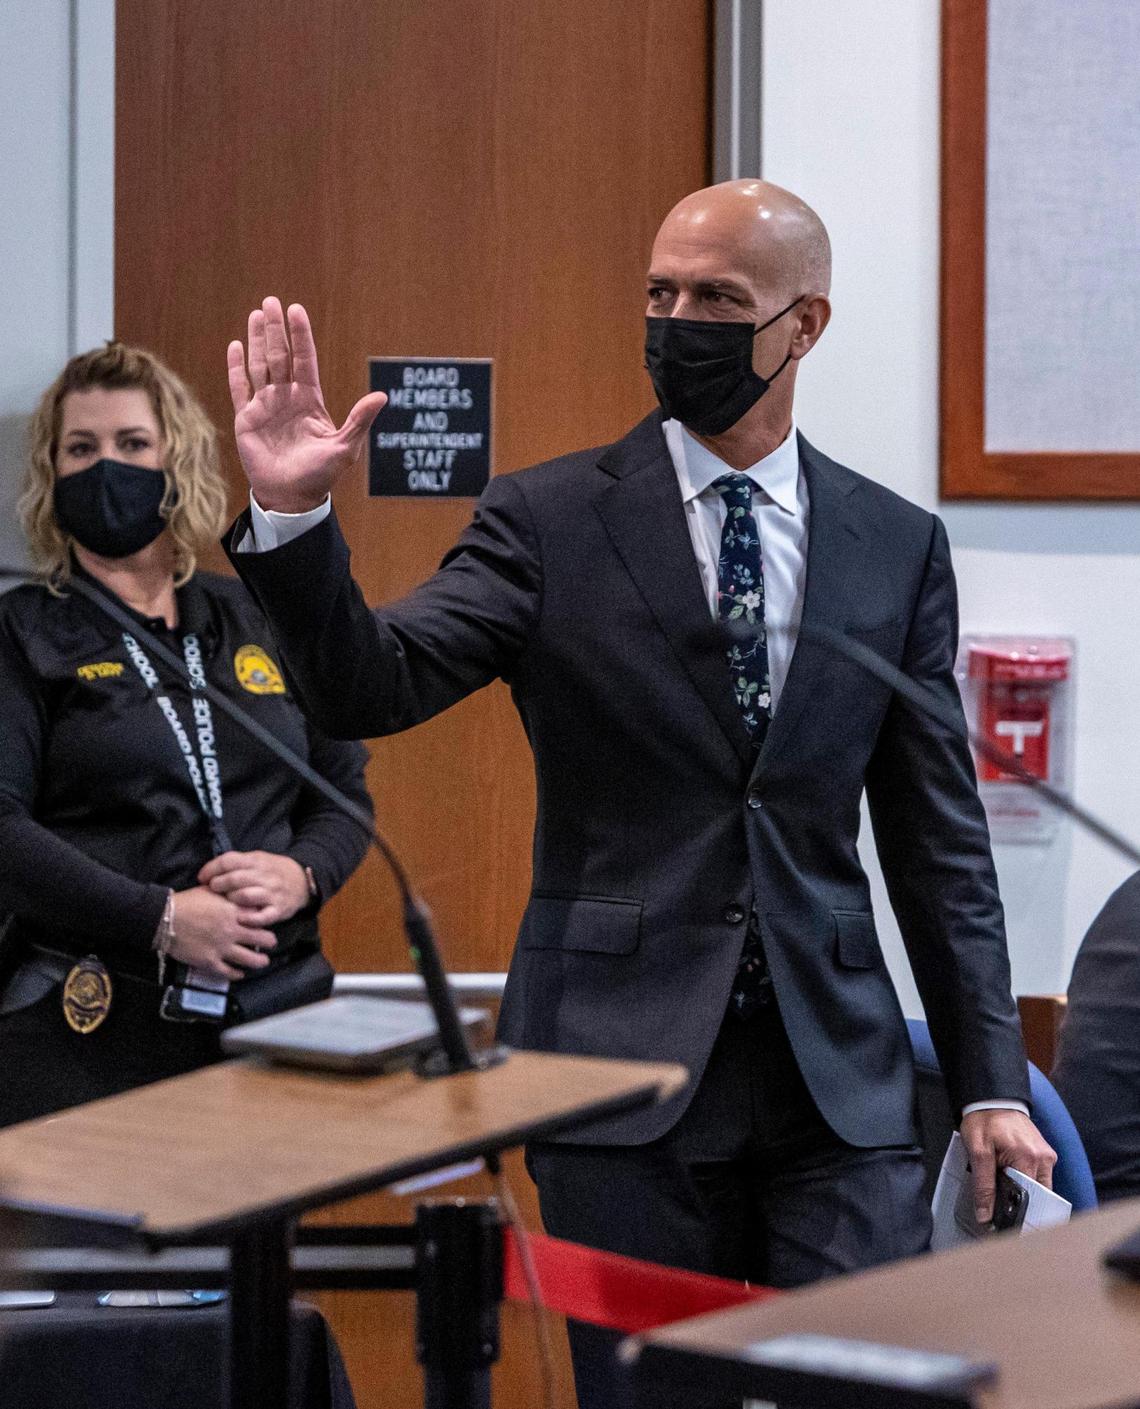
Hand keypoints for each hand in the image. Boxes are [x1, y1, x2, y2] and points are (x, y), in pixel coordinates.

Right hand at [169, 887, 276, 980]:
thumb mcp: (212, 891)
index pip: (261, 917)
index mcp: (234, 911)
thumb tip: (240, 892)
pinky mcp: (210, 961)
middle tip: (271, 942)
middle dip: (269, 941)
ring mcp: (222, 947)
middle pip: (261, 939)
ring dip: (259, 961)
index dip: (267, 920)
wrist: (165, 918)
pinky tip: (240, 973)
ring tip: (263, 961)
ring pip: (250, 959)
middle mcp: (232, 930)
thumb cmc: (187, 902)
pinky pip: (228, 972)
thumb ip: (229, 894)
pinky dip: (236, 974)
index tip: (269, 921)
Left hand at [198, 850, 310, 925]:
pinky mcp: (278, 910)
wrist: (302, 881)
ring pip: (245, 896)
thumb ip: (238, 864)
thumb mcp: (258, 859)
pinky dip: (249, 919)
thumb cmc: (273, 871)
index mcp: (257, 861)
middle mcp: (264, 876)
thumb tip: (210, 872)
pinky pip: (261, 917)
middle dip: (218, 884)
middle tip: (212, 889)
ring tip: (226, 902)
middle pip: (235, 879)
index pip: (229, 861)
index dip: (212, 869)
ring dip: (231, 899)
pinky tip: (240, 919)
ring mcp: (272, 894)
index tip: (202, 877)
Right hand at [226, 297, 387, 512]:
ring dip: (258, 340)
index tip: (296, 310)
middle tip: (271, 301)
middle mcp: (287, 397)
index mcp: (309, 400)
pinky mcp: (246, 418)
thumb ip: (360, 420)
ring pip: (260, 365)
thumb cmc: (320, 475)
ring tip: (256, 314)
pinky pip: (239, 388)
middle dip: (276, 330)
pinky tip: (236, 346)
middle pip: (280, 356)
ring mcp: (265, 406)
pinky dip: (236, 367)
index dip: (300, 336)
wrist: (292, 497)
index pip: (304, 360)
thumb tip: (381, 396)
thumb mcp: (344, 448)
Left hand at [960, 1109, 1056, 1223]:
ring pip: (1039, 1189)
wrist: (991, 1099)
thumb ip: (983, 1185)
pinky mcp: (1044, 1154)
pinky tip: (1011, 1175)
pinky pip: (1038, 1177)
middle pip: (1038, 1197)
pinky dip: (1026, 1181)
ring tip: (1003, 1182)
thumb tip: (985, 1214)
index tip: (1004, 1223)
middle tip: (1000, 1203)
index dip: (1016, 1213)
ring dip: (1023, 1191)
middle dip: (1020, 1203)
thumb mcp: (977, 1151)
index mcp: (1028, 1158)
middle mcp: (1043, 1158)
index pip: (1029, 1199)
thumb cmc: (984, 1119)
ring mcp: (1046, 1156)